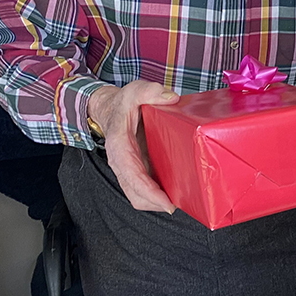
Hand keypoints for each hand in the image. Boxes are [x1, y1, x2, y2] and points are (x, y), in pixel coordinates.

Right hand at [87, 81, 178, 212]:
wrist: (112, 108)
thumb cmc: (124, 102)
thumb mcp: (135, 90)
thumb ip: (150, 91)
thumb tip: (170, 97)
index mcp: (119, 146)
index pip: (132, 175)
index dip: (149, 192)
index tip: (166, 203)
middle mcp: (121, 162)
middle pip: (135, 194)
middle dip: (156, 203)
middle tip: (183, 204)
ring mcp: (128, 168)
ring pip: (138, 195)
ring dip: (157, 202)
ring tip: (183, 201)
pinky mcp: (136, 169)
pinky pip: (144, 189)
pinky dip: (158, 195)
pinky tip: (177, 192)